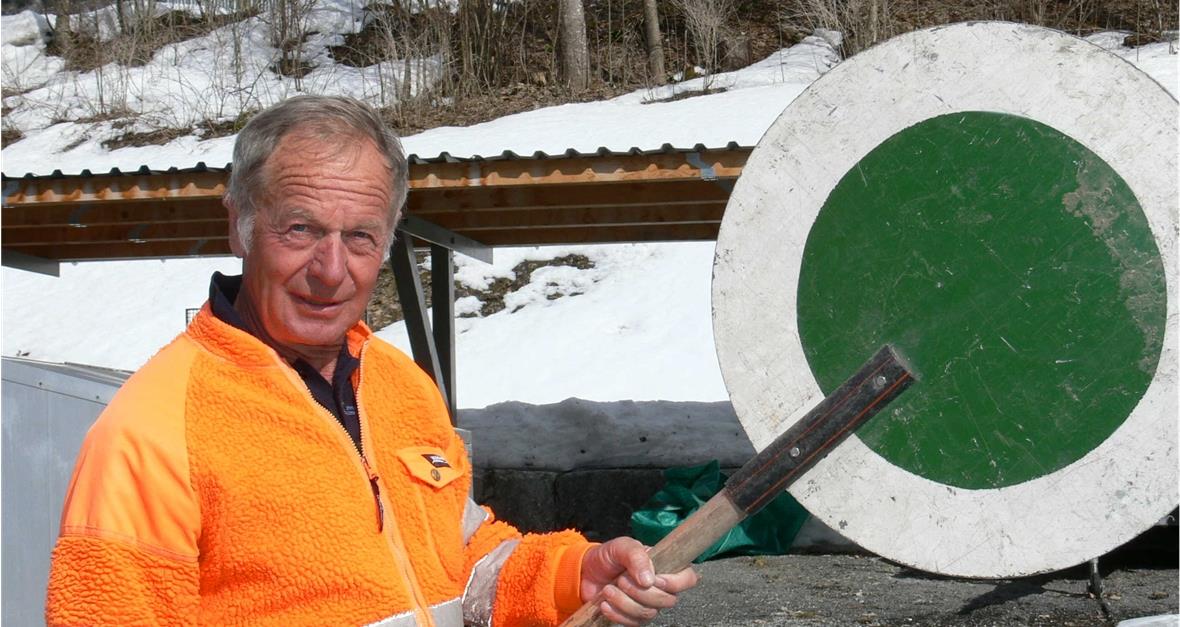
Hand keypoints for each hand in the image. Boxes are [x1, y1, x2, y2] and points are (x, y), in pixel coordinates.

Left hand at [579, 537, 698, 625]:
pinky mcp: (633, 617)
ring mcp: (647, 604)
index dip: (676, 583)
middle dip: (641, 592)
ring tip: (609, 589)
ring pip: (648, 613)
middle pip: (668, 600)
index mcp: (664, 566)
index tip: (655, 579)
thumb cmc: (608, 556)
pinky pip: (633, 623)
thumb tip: (650, 580)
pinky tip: (605, 602)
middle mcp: (660, 587)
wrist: (586, 571)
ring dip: (625, 602)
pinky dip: (617, 613)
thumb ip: (637, 557)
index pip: (688, 578)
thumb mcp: (621, 546)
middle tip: (621, 579)